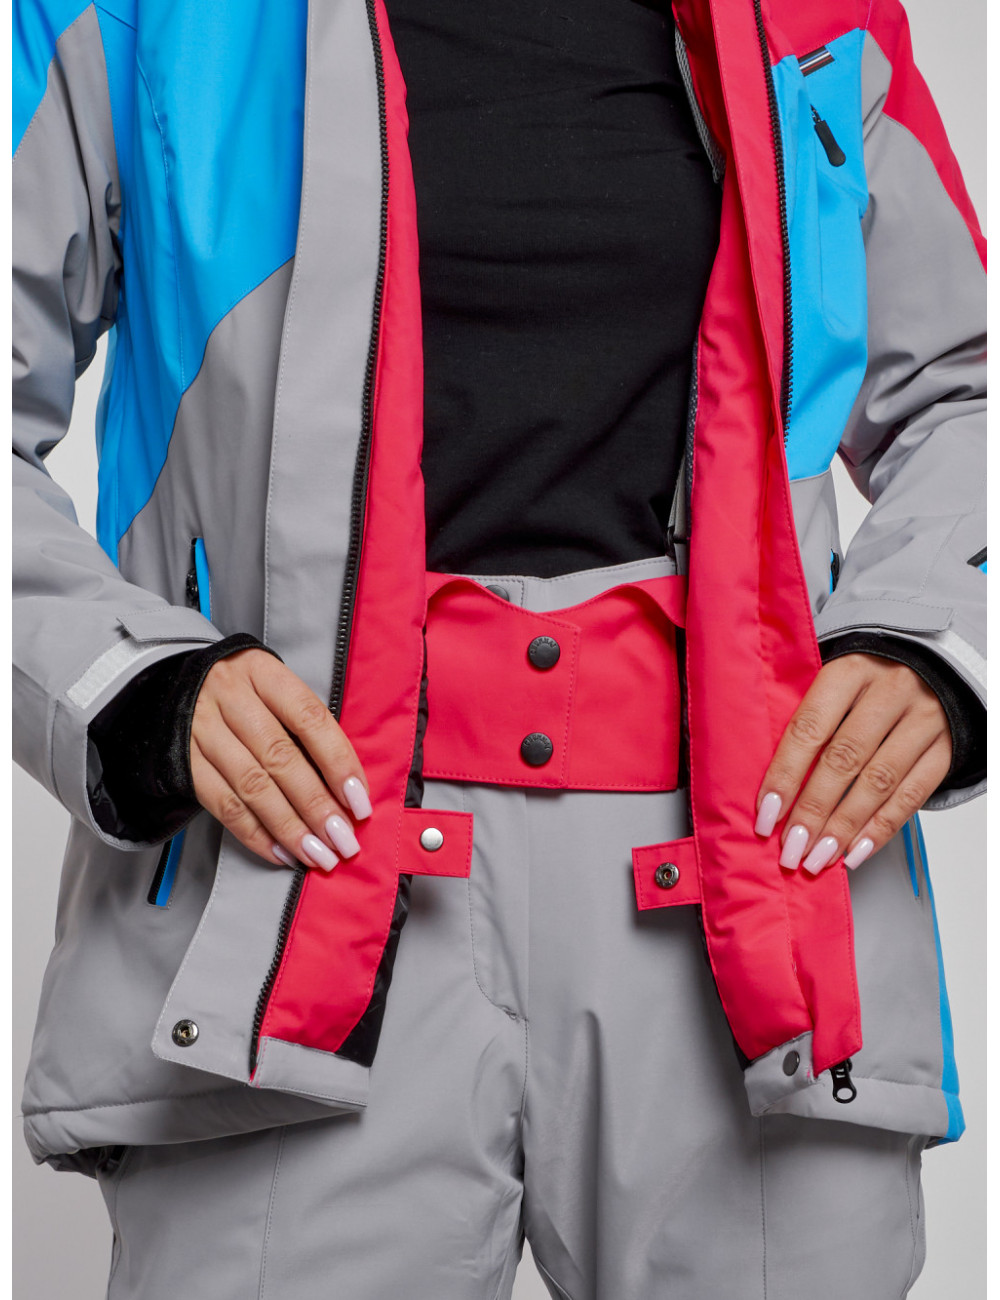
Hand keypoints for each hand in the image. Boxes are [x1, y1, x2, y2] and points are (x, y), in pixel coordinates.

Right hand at [189, 648, 372, 871]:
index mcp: (262, 672)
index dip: (338, 762)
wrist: (174, 685)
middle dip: (317, 806)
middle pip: (280, 758)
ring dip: (289, 827)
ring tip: (317, 854)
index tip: (360, 802)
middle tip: (343, 840)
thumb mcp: (275, 688)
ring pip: (252, 787)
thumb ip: (307, 728)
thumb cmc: (244, 691)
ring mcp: (201, 730)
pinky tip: (281, 852)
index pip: (309, 718)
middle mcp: (229, 697)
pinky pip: (223, 805)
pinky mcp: (182, 762)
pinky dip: (255, 834)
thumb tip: (347, 787)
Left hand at [753, 653, 951, 872]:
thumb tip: (770, 790)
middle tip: (792, 847)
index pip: (809, 729)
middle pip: (844, 760)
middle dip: (813, 811)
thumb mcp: (834, 685)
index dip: (785, 776)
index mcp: (849, 671)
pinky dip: (882, 828)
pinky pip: (914, 795)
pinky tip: (857, 850)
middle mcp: (890, 691)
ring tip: (819, 856)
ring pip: (879, 782)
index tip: (767, 815)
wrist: (932, 669)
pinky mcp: (946, 746)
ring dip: (845, 827)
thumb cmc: (868, 683)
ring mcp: (923, 719)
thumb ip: (807, 723)